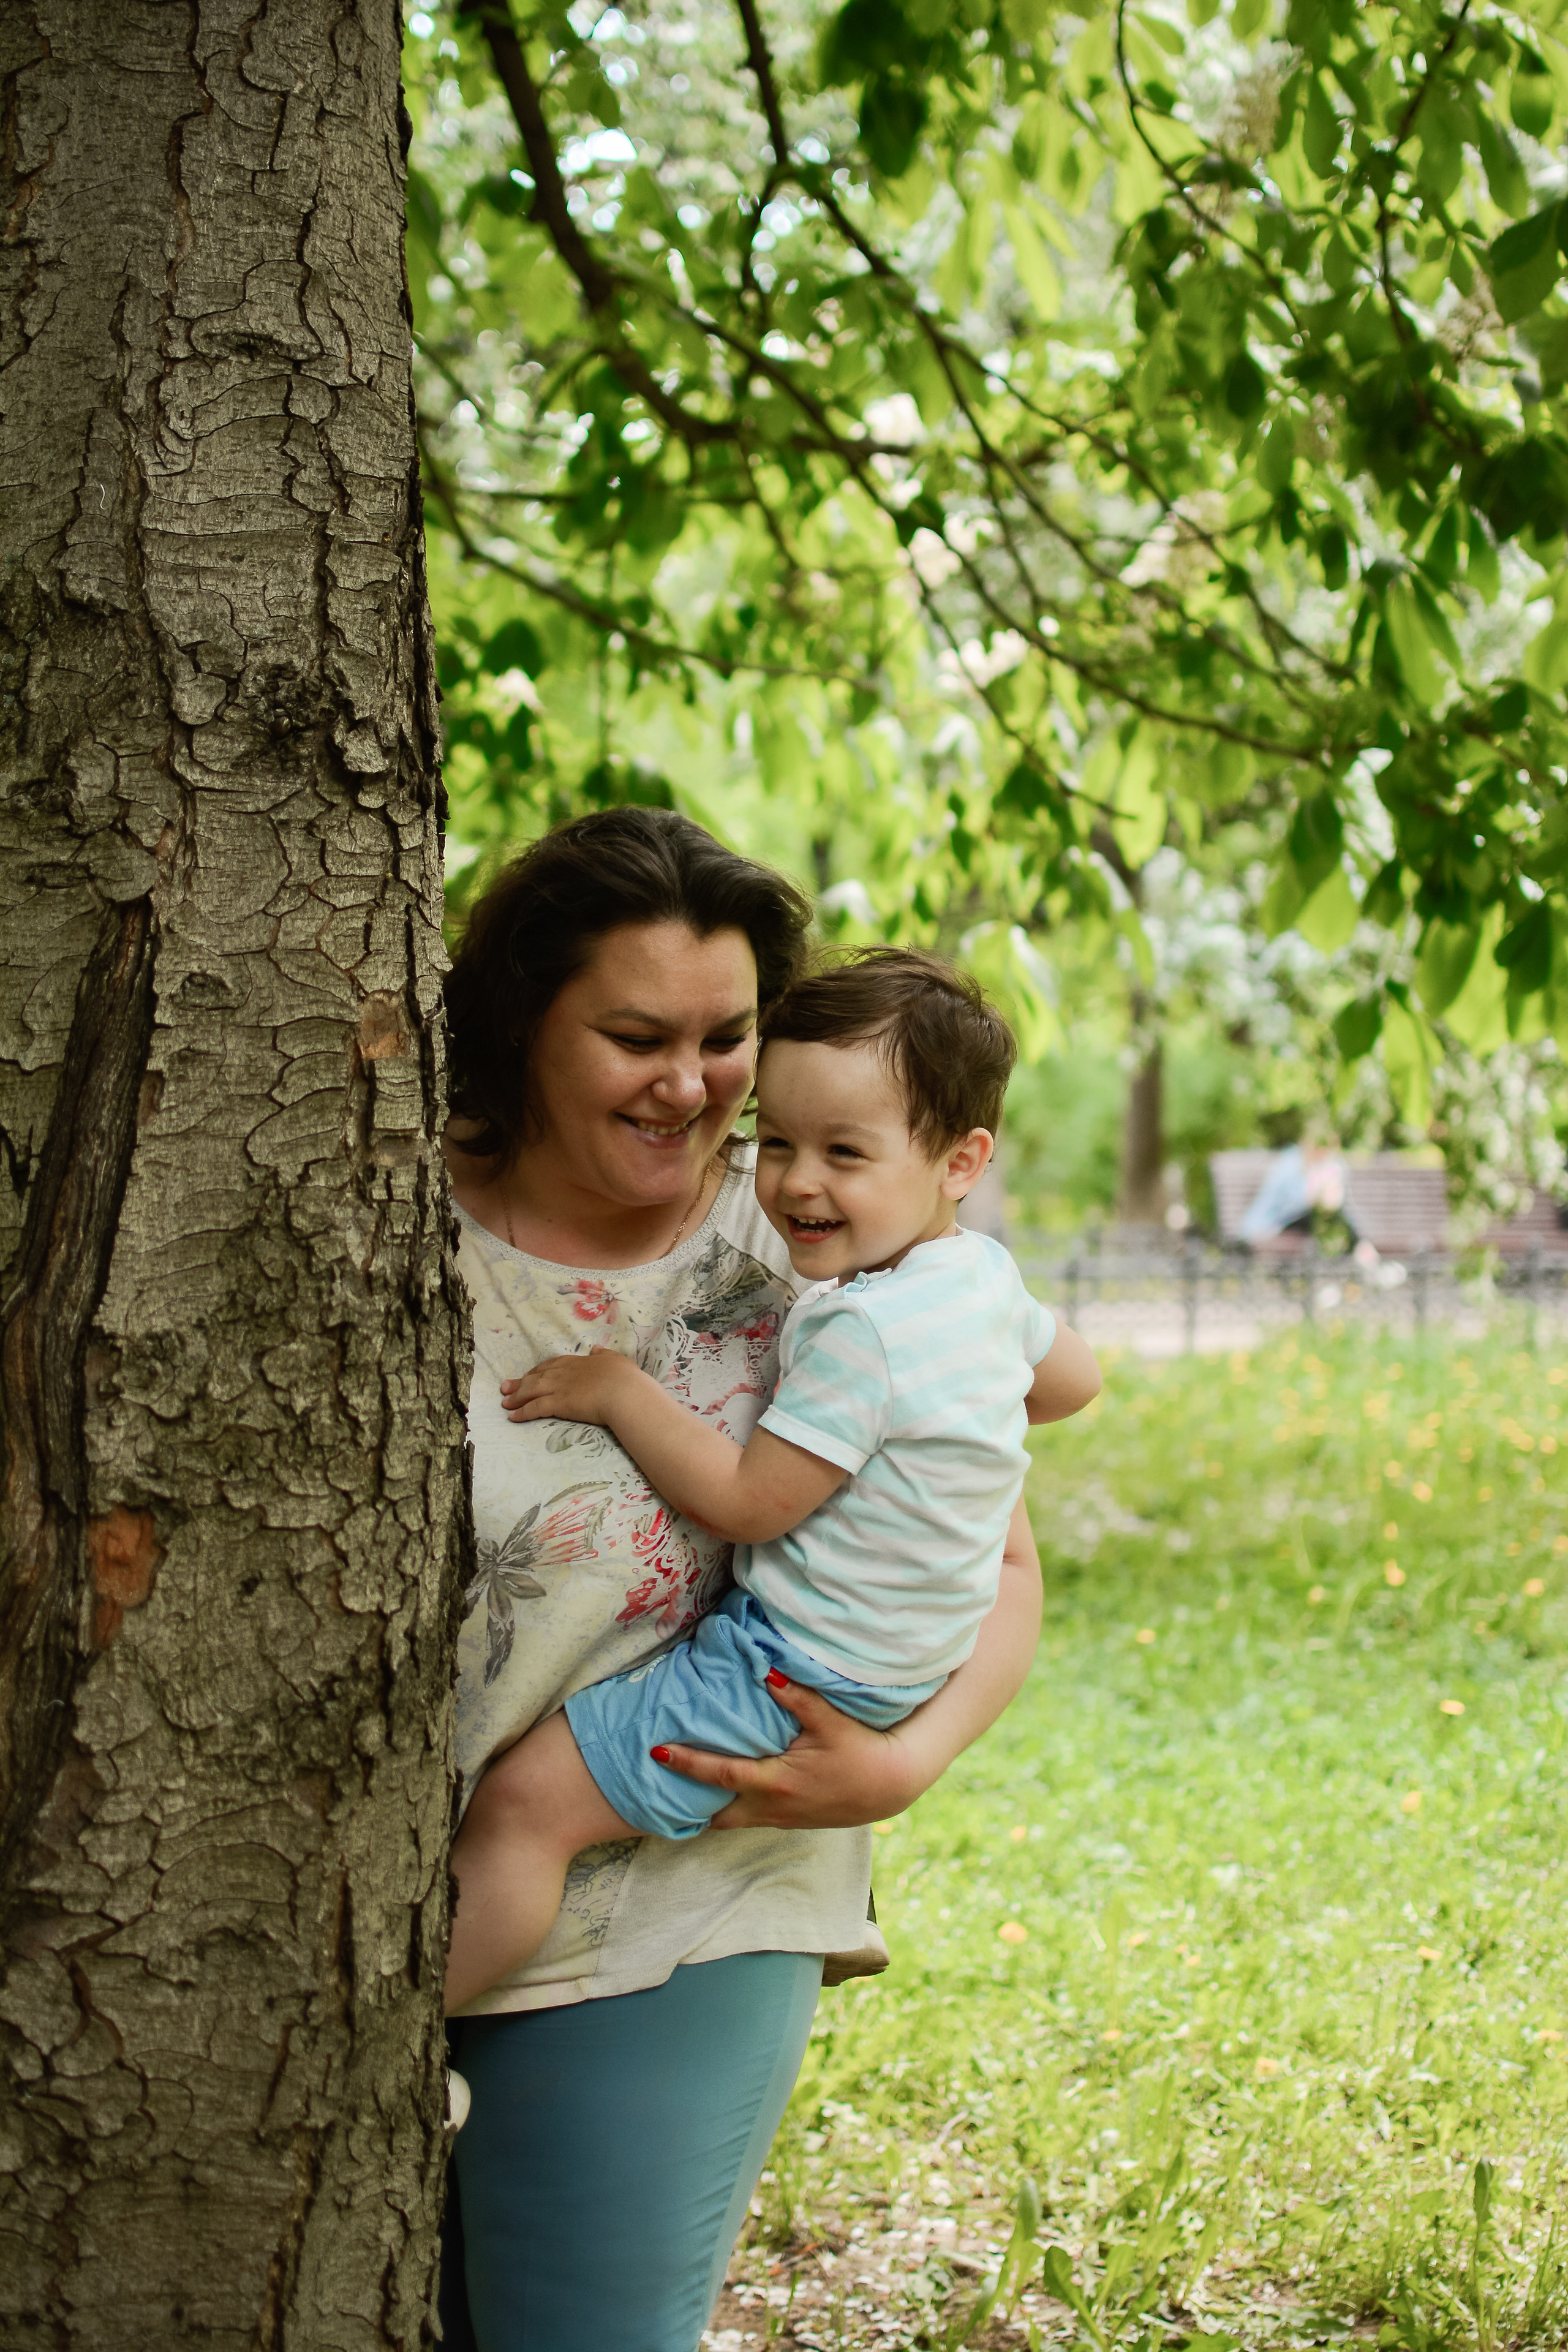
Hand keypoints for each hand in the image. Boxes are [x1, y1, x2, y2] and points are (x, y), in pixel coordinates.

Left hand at [501, 1346, 635, 1426]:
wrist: (624, 1393)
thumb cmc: (625, 1378)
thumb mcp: (617, 1360)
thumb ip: (605, 1355)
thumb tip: (597, 1349)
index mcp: (578, 1362)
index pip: (552, 1365)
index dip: (539, 1370)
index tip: (530, 1374)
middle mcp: (564, 1373)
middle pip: (536, 1377)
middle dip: (520, 1382)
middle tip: (506, 1387)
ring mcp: (559, 1388)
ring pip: (531, 1391)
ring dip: (516, 1397)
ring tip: (504, 1402)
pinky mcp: (558, 1404)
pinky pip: (535, 1408)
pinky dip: (522, 1412)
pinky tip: (512, 1417)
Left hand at [652, 1676, 924, 1829]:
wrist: (890, 1786)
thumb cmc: (861, 1751)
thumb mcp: (832, 1722)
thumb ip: (798, 1698)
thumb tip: (768, 1672)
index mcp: (776, 1782)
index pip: (721, 1775)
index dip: (687, 1763)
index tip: (657, 1751)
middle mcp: (773, 1807)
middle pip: (716, 1814)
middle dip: (685, 1804)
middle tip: (653, 1787)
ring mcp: (781, 1819)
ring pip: (732, 1821)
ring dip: (706, 1810)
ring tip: (676, 1794)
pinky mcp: (790, 1822)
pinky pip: (749, 1820)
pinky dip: (729, 1811)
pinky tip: (719, 1798)